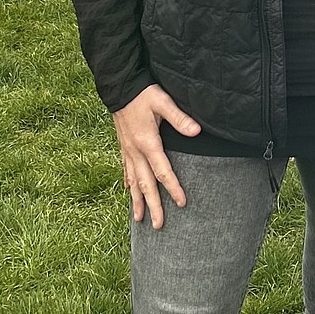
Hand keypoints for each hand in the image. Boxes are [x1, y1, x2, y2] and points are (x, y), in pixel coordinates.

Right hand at [112, 84, 200, 227]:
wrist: (119, 87)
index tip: (181, 203)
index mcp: (147, 143)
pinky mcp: (123, 146)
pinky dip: (128, 184)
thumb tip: (196, 132)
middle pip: (145, 184)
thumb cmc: (142, 93)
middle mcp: (135, 151)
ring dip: (137, 201)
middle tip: (158, 226)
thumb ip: (179, 118)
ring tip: (139, 220)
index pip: (163, 171)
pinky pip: (126, 170)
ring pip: (133, 182)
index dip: (173, 188)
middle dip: (152, 206)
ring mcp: (127, 151)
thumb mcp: (163, 102)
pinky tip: (129, 192)